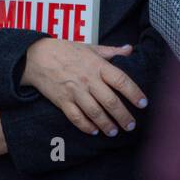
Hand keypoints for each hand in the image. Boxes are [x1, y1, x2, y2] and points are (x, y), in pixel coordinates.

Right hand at [19, 38, 144, 136]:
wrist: (36, 56)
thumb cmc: (65, 51)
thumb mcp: (90, 47)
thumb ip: (111, 51)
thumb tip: (130, 49)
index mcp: (97, 65)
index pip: (120, 80)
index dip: (134, 93)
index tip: (143, 103)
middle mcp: (88, 79)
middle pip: (110, 101)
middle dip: (123, 116)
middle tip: (132, 125)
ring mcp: (75, 92)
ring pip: (95, 113)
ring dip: (107, 125)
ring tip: (115, 132)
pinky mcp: (62, 101)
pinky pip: (77, 118)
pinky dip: (86, 127)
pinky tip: (94, 131)